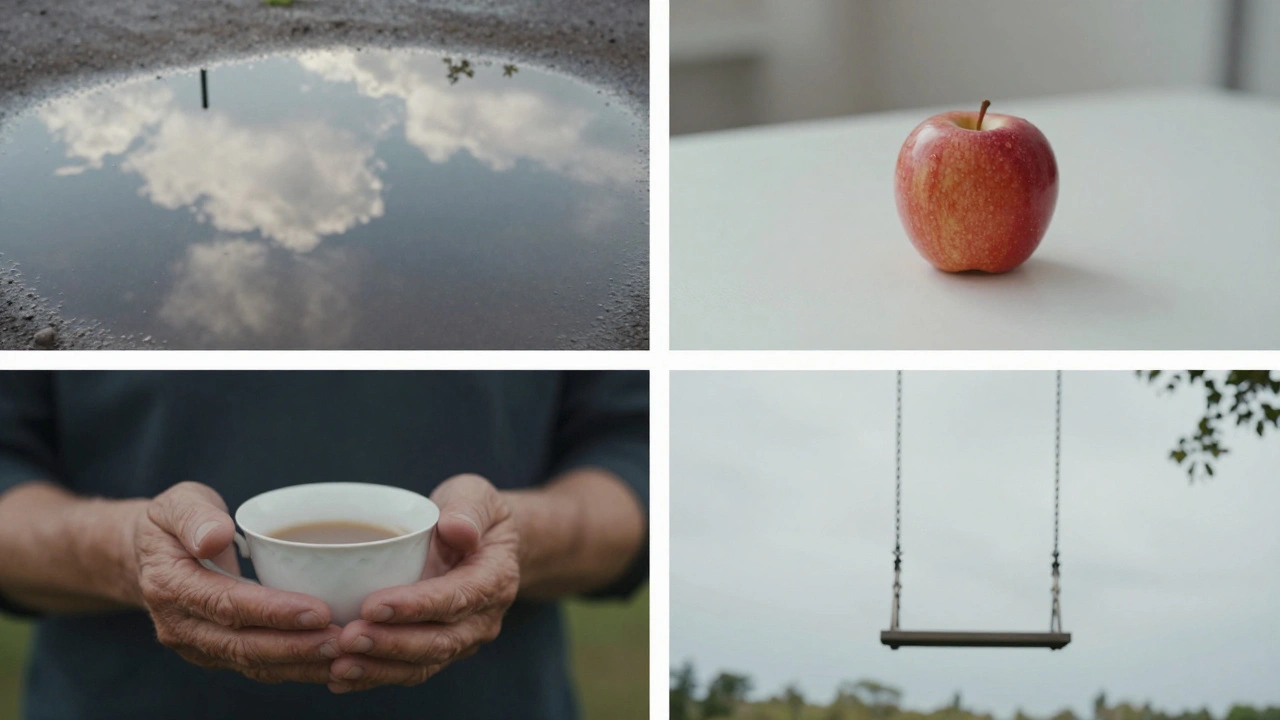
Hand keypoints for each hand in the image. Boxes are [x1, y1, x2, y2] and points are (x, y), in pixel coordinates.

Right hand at [132, 482, 342, 683]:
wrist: (148, 556)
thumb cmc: (172, 524)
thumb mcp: (176, 503)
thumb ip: (194, 516)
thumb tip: (215, 538)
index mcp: (170, 586)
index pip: (226, 604)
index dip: (273, 611)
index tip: (318, 611)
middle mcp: (179, 625)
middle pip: (242, 644)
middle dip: (295, 646)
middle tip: (342, 639)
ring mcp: (196, 645)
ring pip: (251, 662)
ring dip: (299, 663)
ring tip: (343, 653)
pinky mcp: (214, 653)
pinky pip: (255, 666)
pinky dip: (293, 669)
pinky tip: (328, 663)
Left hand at [327, 474, 519, 692]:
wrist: (484, 542)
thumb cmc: (474, 514)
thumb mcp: (477, 495)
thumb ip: (468, 509)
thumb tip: (457, 529)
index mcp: (495, 578)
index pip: (458, 597)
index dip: (417, 606)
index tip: (373, 605)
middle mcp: (482, 618)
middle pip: (440, 641)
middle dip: (391, 643)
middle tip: (348, 638)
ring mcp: (462, 639)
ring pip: (423, 664)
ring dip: (380, 667)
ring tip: (339, 664)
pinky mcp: (439, 650)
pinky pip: (409, 670)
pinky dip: (375, 676)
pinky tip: (341, 678)